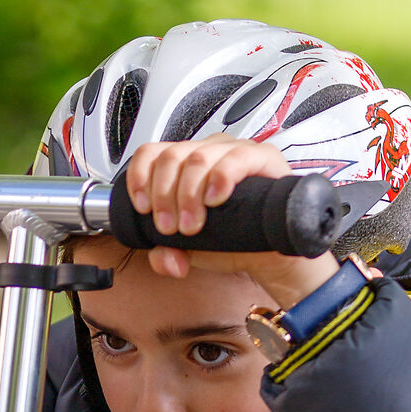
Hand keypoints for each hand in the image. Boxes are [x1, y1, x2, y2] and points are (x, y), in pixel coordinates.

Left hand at [122, 136, 338, 311]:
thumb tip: (163, 259)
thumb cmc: (234, 242)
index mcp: (186, 165)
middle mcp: (208, 153)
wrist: (270, 256)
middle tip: (170, 227)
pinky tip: (215, 200)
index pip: (152, 152)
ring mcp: (235, 152)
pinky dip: (220, 178)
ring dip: (188, 194)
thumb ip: (166, 255)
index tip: (143, 208)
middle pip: (171, 156)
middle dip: (164, 196)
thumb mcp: (189, 251)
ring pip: (197, 156)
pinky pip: (237, 157)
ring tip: (193, 225)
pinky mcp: (263, 159)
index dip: (140, 178)